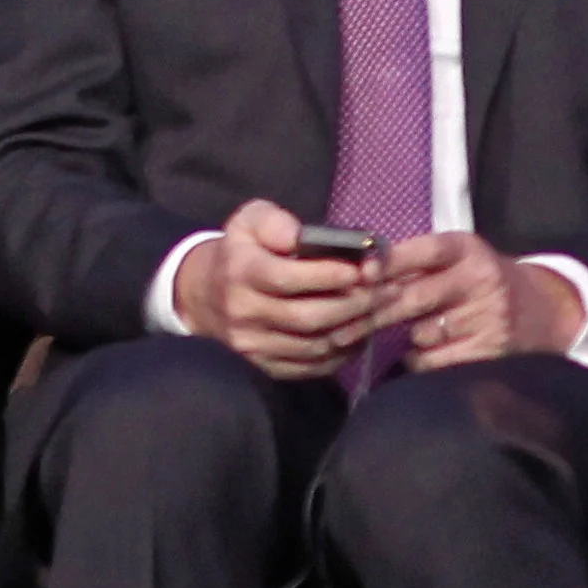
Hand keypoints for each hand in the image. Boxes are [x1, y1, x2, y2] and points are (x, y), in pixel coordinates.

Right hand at [171, 200, 382, 379]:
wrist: (204, 296)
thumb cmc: (240, 251)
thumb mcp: (250, 220)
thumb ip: (274, 221)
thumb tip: (298, 236)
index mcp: (240, 272)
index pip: (285, 278)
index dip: (327, 276)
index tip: (360, 269)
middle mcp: (243, 312)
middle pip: (305, 317)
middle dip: (351, 305)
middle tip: (383, 292)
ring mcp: (252, 344)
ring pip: (312, 346)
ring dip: (352, 330)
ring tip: (378, 311)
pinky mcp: (263, 366)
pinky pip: (309, 367)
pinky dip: (340, 355)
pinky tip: (357, 335)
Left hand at [376, 233, 585, 369]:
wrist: (542, 310)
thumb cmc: (480, 282)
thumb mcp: (458, 259)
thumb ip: (415, 263)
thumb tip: (359, 276)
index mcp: (468, 249)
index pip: (425, 250)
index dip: (390, 263)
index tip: (362, 276)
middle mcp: (481, 280)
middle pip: (414, 298)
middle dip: (375, 312)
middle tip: (344, 325)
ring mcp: (487, 317)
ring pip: (420, 334)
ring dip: (407, 336)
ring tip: (418, 330)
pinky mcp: (489, 351)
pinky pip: (432, 361)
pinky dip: (420, 359)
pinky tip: (429, 350)